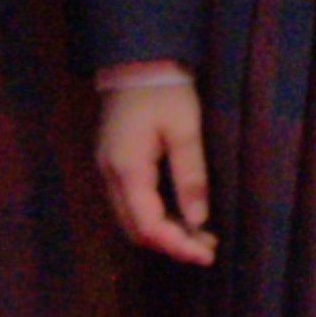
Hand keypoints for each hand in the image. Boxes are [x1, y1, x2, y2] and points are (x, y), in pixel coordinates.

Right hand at [93, 63, 210, 261]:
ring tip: (200, 236)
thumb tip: (198, 220)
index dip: (177, 245)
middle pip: (135, 229)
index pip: (148, 225)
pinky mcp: (113, 164)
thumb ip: (190, 176)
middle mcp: (110, 175)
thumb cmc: (164, 91)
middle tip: (207, 248)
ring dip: (163, 233)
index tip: (207, 254)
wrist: (135, 62)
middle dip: (171, 244)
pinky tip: (180, 216)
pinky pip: (131, 204)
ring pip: (131, 219)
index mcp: (127, 168)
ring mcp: (108, 170)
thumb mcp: (185, 130)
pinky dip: (155, 218)